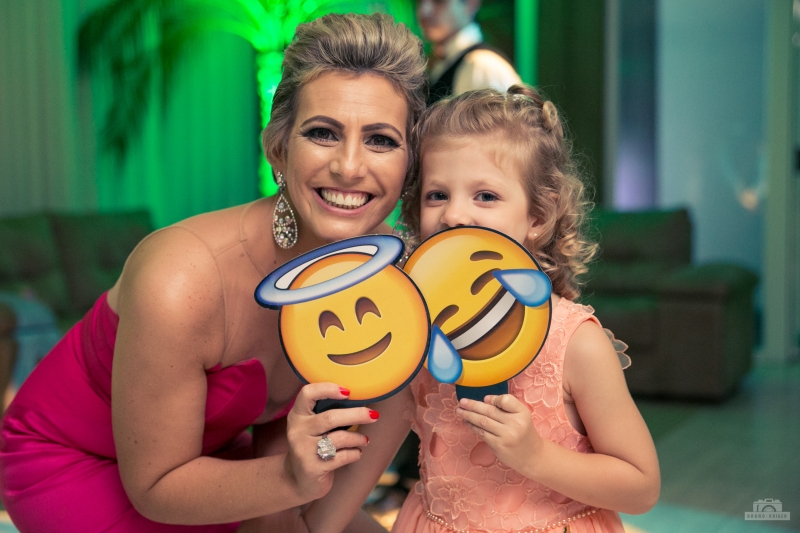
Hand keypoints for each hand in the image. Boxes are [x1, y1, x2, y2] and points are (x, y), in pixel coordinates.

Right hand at [284, 383, 378, 501]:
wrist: (296, 480)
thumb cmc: (312, 446)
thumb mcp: (311, 427)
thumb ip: (325, 413)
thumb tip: (360, 399)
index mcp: (297, 415)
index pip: (307, 393)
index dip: (327, 388)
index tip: (348, 392)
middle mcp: (297, 431)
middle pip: (330, 418)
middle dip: (356, 414)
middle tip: (373, 415)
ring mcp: (303, 450)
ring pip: (339, 438)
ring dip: (357, 438)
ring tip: (365, 439)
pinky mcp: (313, 468)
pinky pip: (342, 457)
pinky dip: (354, 453)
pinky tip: (357, 452)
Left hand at [455, 394, 542, 473]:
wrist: (532, 456)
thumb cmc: (524, 432)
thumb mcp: (522, 416)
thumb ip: (507, 407)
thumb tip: (485, 400)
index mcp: (522, 413)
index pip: (506, 400)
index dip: (494, 399)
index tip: (484, 399)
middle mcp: (515, 423)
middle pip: (490, 410)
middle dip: (473, 405)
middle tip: (461, 402)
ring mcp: (506, 435)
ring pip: (483, 421)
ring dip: (469, 415)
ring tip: (459, 411)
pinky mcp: (498, 445)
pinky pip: (482, 432)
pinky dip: (473, 426)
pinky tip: (467, 422)